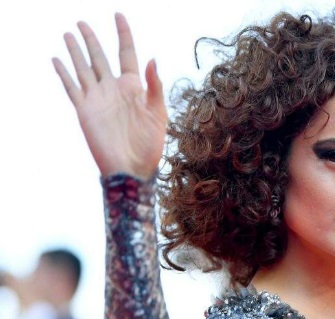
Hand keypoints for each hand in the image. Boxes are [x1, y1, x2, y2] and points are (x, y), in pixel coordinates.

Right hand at [52, 13, 166, 178]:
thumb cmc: (149, 144)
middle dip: (92, 39)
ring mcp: (98, 98)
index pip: (126, 53)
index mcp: (134, 87)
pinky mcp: (85, 110)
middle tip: (83, 23)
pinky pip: (72, 87)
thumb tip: (152, 58)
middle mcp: (113, 89)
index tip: (118, 15)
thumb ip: (154, 86)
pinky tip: (57, 60)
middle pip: (100, 57)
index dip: (123, 34)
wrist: (132, 168)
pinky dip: (64, 73)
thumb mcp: (158, 113)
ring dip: (76, 51)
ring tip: (69, 33)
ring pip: (84, 67)